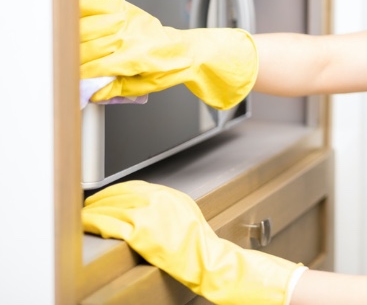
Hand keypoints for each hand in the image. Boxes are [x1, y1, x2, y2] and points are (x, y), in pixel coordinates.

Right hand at [80, 0, 257, 109]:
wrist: (185, 50)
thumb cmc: (165, 69)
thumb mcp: (141, 87)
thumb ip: (113, 88)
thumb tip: (88, 89)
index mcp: (136, 59)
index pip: (95, 68)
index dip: (77, 76)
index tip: (68, 80)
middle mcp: (131, 37)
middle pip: (87, 47)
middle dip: (71, 59)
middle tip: (61, 65)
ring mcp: (128, 20)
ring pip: (86, 26)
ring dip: (70, 36)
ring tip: (63, 44)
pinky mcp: (127, 9)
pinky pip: (97, 4)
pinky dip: (81, 8)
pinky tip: (71, 15)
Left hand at [82, 181, 304, 304]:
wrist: (206, 258)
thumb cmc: (199, 242)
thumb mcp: (185, 212)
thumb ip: (165, 205)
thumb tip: (143, 206)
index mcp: (168, 193)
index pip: (131, 186)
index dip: (112, 192)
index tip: (102, 198)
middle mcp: (157, 198)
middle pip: (118, 195)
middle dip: (98, 201)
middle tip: (86, 208)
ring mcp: (148, 213)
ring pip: (110, 208)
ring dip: (92, 212)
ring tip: (81, 218)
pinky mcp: (140, 232)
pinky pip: (109, 224)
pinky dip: (95, 223)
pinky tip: (87, 225)